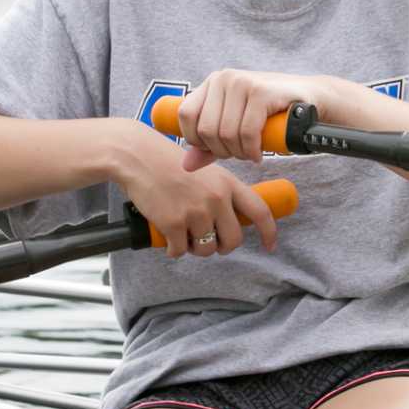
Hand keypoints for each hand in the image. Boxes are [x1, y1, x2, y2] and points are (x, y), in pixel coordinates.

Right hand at [113, 120, 282, 258]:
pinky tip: (167, 237)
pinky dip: (173, 250)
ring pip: (206, 249)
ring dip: (195, 248)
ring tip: (184, 234)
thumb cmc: (168, 163)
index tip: (269, 245)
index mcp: (228, 184)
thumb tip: (231, 220)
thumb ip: (222, 193)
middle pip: (233, 240)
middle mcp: (216, 198)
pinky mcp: (173, 223)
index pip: (259, 211)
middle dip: (222, 246)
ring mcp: (195, 212)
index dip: (269, 232)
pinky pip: (179, 251)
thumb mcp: (206, 171)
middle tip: (210, 242)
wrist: (138, 157)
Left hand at [174, 69, 333, 165]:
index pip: (185, 115)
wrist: (310, 99)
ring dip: (239, 153)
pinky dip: (252, 150)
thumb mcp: (233, 127)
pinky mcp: (261, 92)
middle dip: (222, 151)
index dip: (196, 139)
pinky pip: (247, 132)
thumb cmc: (270, 114)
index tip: (215, 148)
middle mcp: (224, 78)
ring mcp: (242, 83)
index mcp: (212, 83)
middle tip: (240, 153)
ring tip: (251, 153)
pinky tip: (259, 153)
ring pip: (226, 133)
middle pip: (206, 129)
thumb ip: (208, 146)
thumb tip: (186, 165)